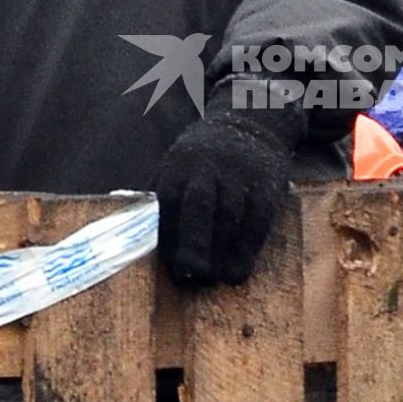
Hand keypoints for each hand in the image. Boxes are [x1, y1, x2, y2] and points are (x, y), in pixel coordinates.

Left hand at [155, 96, 300, 286]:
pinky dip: (247, 248)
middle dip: (195, 241)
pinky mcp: (265, 186)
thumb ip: (161, 199)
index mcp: (178, 166)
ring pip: (229, 214)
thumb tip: (137, 240)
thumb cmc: (203, 159)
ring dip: (222, 250)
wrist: (250, 121)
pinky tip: (238, 273)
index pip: (169, 203)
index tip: (172, 269)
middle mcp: (207, 168)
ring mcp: (239, 176)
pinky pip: (257, 219)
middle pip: (199, 204)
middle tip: (193, 275)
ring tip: (216, 280)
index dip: (169, 238)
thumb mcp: (176, 165)